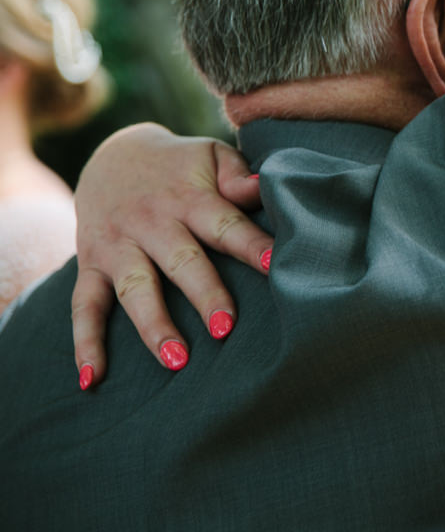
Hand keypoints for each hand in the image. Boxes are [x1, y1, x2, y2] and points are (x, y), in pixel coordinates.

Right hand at [70, 123, 269, 388]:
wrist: (112, 153)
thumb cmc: (181, 165)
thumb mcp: (211, 156)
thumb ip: (237, 175)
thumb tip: (264, 187)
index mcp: (190, 198)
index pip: (225, 224)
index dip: (250, 244)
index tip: (274, 266)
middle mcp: (152, 222)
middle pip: (181, 261)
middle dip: (203, 294)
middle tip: (225, 329)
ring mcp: (118, 245)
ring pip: (135, 288)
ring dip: (153, 325)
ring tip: (177, 361)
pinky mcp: (91, 263)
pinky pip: (84, 305)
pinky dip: (86, 342)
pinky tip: (94, 379)